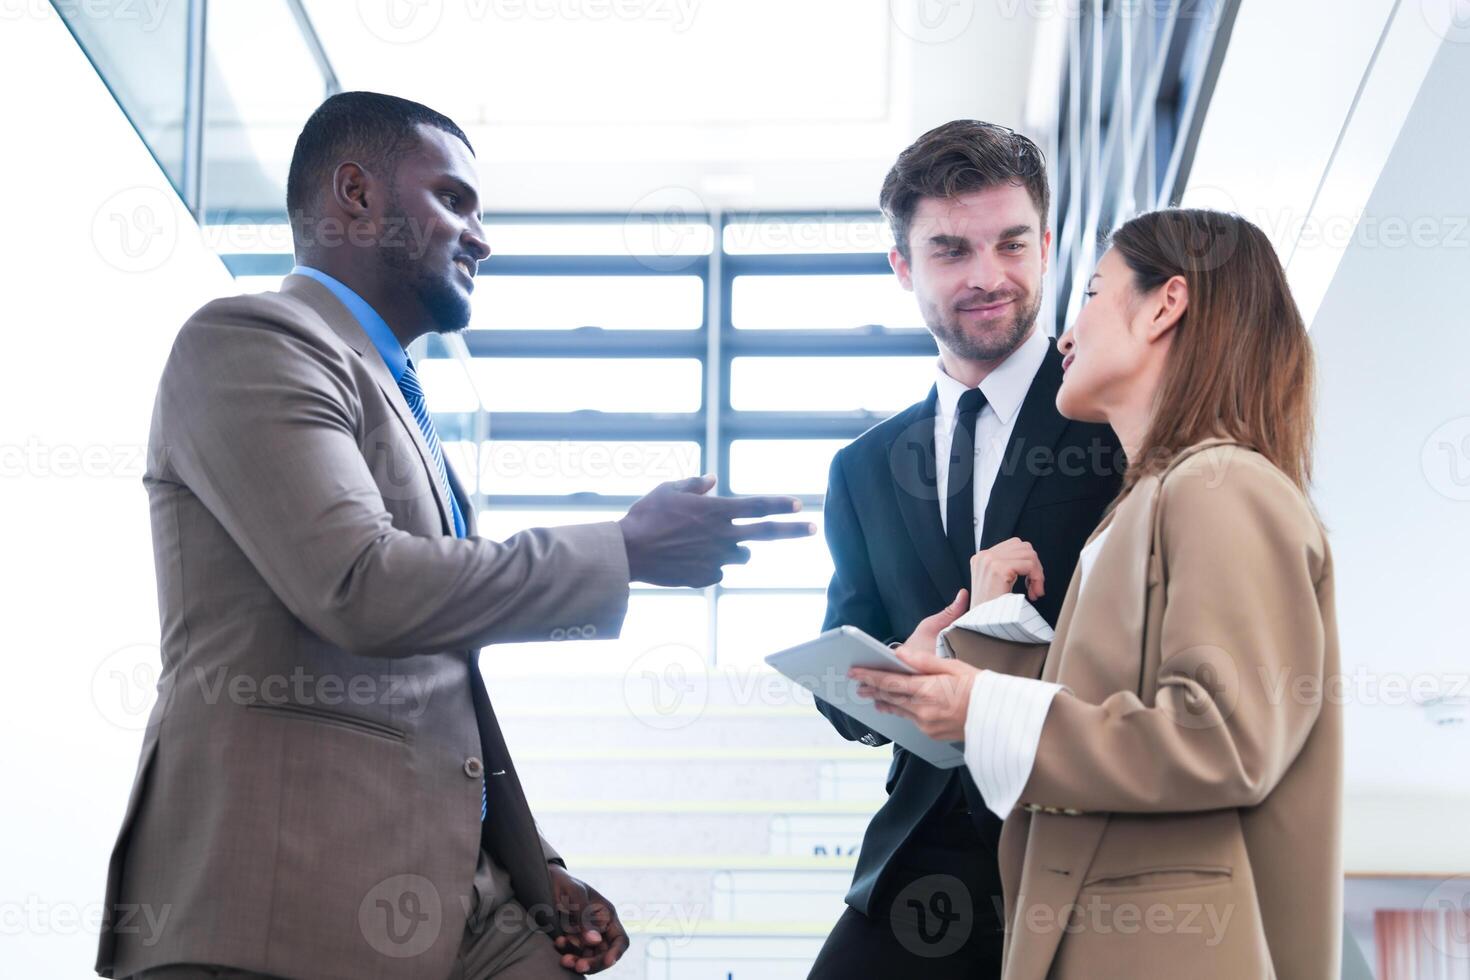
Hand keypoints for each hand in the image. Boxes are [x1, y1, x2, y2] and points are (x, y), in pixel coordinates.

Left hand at [547, 863, 628, 973]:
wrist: (543, 881)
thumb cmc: (564, 882)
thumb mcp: (575, 894)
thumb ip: (585, 917)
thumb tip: (595, 941)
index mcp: (607, 915)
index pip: (620, 940)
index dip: (616, 952)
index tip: (607, 961)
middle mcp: (599, 928)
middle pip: (603, 954)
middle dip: (592, 962)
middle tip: (578, 965)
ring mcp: (584, 935)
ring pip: (588, 957)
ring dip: (577, 961)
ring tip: (564, 959)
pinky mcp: (570, 940)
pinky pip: (573, 953)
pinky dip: (566, 953)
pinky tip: (557, 943)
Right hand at [618, 474, 814, 586]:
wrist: (629, 553)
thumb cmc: (646, 516)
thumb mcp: (668, 490)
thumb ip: (694, 485)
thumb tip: (712, 479)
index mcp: (717, 511)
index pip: (758, 506)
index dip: (780, 504)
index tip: (798, 504)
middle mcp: (723, 536)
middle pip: (766, 533)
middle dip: (793, 530)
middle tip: (813, 528)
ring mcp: (716, 559)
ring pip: (742, 555)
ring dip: (737, 549)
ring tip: (712, 543)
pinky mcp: (706, 577)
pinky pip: (718, 570)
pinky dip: (711, 564)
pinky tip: (688, 559)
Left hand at [850, 642, 981, 743]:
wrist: (999, 718)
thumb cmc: (980, 689)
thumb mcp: (954, 666)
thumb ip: (923, 661)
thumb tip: (900, 654)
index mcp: (927, 690)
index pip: (889, 682)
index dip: (869, 677)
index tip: (855, 672)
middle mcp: (923, 710)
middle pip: (889, 698)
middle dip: (872, 690)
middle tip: (858, 685)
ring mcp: (926, 724)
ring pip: (899, 710)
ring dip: (884, 702)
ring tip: (872, 698)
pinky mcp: (932, 734)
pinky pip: (912, 720)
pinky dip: (903, 712)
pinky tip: (898, 708)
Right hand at [970, 537, 1045, 604]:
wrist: (981, 625)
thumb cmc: (991, 610)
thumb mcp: (995, 582)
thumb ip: (1006, 567)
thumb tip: (1029, 559)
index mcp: (981, 557)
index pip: (1015, 545)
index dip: (1028, 562)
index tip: (1029, 583)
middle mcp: (984, 556)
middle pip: (1024, 547)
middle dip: (1035, 567)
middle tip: (1034, 587)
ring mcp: (990, 560)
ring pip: (1029, 554)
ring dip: (1038, 574)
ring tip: (1034, 591)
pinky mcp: (999, 569)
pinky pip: (1030, 565)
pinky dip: (1037, 579)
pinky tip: (1033, 593)